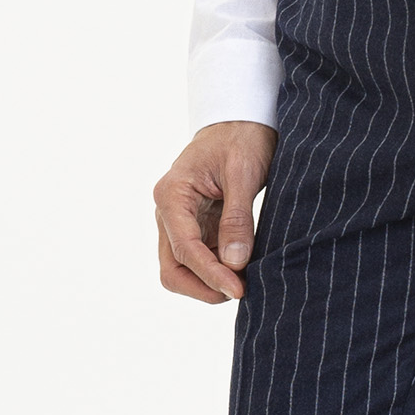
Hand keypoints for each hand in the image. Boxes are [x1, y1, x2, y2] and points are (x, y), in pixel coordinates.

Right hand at [154, 121, 278, 304]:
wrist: (239, 122)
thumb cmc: (240, 139)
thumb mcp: (243, 173)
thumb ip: (238, 218)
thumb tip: (235, 263)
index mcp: (172, 194)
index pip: (185, 249)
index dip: (210, 274)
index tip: (239, 290)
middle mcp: (168, 212)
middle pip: (172, 269)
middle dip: (203, 287)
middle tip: (240, 292)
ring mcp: (179, 222)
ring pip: (182, 269)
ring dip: (210, 282)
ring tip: (246, 282)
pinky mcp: (196, 227)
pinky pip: (200, 259)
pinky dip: (218, 271)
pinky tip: (243, 271)